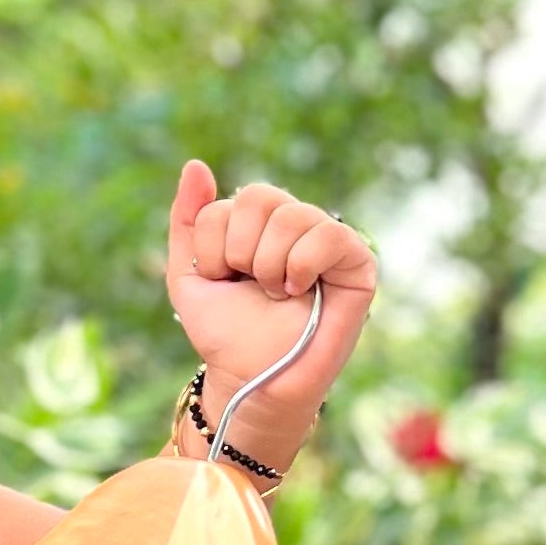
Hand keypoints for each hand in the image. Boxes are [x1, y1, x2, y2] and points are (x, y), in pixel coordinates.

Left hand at [163, 160, 375, 467]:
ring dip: (269, 265)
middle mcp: (294, 225)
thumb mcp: (190, 275)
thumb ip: (188, 220)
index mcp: (257, 224)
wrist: (251, 379)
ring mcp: (326, 241)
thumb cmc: (226, 334)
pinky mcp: (357, 263)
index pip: (226, 204)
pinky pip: (329, 235)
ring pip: (289, 215)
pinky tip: (299, 291)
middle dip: (240, 252)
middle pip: (257, 197)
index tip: (224, 281)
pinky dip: (302, 265)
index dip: (213, 249)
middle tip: (253, 288)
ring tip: (277, 295)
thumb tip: (195, 165)